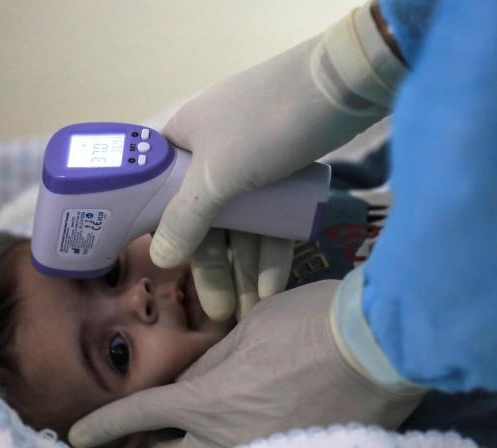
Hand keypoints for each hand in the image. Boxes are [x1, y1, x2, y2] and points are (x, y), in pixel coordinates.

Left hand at [69, 280, 424, 447]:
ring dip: (191, 444)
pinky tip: (239, 427)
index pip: (142, 417)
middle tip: (135, 440)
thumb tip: (190, 383)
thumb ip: (213, 359)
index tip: (76, 437)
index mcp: (209, 401)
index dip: (104, 427)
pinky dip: (232, 439)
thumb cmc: (308, 323)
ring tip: (187, 429)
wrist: (379, 346)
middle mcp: (228, 439)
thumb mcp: (251, 328)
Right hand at [150, 1, 406, 318]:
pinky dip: (270, 247)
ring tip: (252, 310)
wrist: (341, 86)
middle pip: (202, 217)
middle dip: (213, 266)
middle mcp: (207, 151)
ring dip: (244, 266)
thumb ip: (185, 219)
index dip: (160, 234)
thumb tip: (159, 257)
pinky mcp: (282, 170)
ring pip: (240, 222)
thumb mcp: (216, 176)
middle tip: (220, 313)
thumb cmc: (262, 127)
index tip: (167, 274)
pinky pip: (269, 216)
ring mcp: (248, 161)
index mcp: (178, 140)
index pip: (155, 194)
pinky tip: (273, 285)